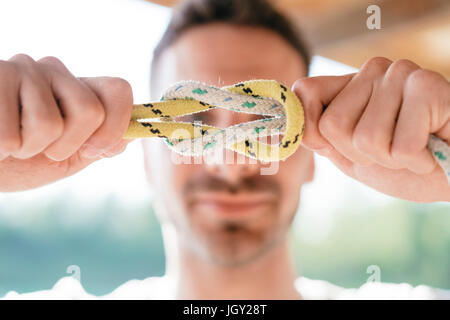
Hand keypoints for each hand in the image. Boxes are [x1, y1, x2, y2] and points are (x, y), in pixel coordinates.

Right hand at [0, 54, 132, 191]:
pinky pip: (11, 135)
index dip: (116, 126)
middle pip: (90, 111)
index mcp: (78, 89)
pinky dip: (1, 150)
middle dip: (68, 146)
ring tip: (12, 141)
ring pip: (49, 124)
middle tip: (42, 148)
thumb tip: (130, 135)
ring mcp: (22, 69)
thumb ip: (99, 145)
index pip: (119, 90)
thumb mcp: (67, 158)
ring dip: (29, 148)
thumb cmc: (20, 161)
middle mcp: (54, 71)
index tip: (94, 149)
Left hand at [293, 57, 449, 201]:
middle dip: (360, 154)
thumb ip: (319, 137)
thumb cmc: (402, 165)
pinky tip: (430, 150)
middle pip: (333, 126)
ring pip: (365, 138)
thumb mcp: (351, 154)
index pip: (304, 91)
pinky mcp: (429, 86)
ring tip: (411, 150)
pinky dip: (415, 161)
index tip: (329, 146)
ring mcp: (400, 74)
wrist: (448, 176)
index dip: (308, 128)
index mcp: (349, 86)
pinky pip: (399, 144)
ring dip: (390, 158)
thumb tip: (283, 124)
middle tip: (390, 151)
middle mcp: (372, 71)